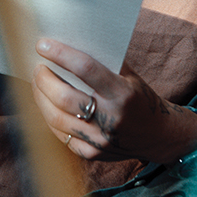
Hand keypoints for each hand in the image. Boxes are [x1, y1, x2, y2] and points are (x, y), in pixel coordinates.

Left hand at [31, 39, 196, 163]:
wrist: (159, 136)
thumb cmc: (140, 99)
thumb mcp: (130, 76)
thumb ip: (104, 62)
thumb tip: (69, 43)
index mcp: (122, 94)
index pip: (85, 68)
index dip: (60, 54)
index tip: (42, 45)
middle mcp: (111, 118)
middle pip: (63, 97)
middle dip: (44, 79)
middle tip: (38, 67)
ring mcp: (100, 140)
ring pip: (56, 118)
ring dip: (40, 97)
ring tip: (37, 83)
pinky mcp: (92, 154)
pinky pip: (60, 135)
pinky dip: (49, 117)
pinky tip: (46, 105)